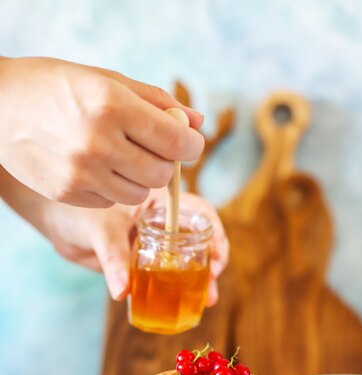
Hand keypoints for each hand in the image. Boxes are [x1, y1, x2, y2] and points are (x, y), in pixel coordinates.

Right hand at [0, 56, 203, 207]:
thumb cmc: (57, 86)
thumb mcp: (108, 80)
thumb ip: (157, 102)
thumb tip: (197, 122)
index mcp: (111, 105)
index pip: (176, 143)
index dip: (191, 145)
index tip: (189, 142)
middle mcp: (98, 143)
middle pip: (162, 174)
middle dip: (165, 162)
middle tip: (151, 148)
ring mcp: (81, 173)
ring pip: (140, 194)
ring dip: (140, 179)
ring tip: (121, 157)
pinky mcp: (68, 193)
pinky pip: (111, 202)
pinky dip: (113, 188)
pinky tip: (96, 167)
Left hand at [40, 189, 228, 304]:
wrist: (54, 224)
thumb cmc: (75, 212)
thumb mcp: (99, 232)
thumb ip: (113, 260)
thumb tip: (123, 292)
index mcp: (157, 199)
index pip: (197, 210)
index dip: (213, 231)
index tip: (217, 255)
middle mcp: (161, 221)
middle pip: (199, 239)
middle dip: (213, 261)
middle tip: (214, 281)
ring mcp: (154, 243)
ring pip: (186, 261)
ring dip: (200, 280)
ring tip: (209, 300)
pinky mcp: (142, 263)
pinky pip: (164, 277)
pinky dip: (175, 291)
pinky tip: (186, 305)